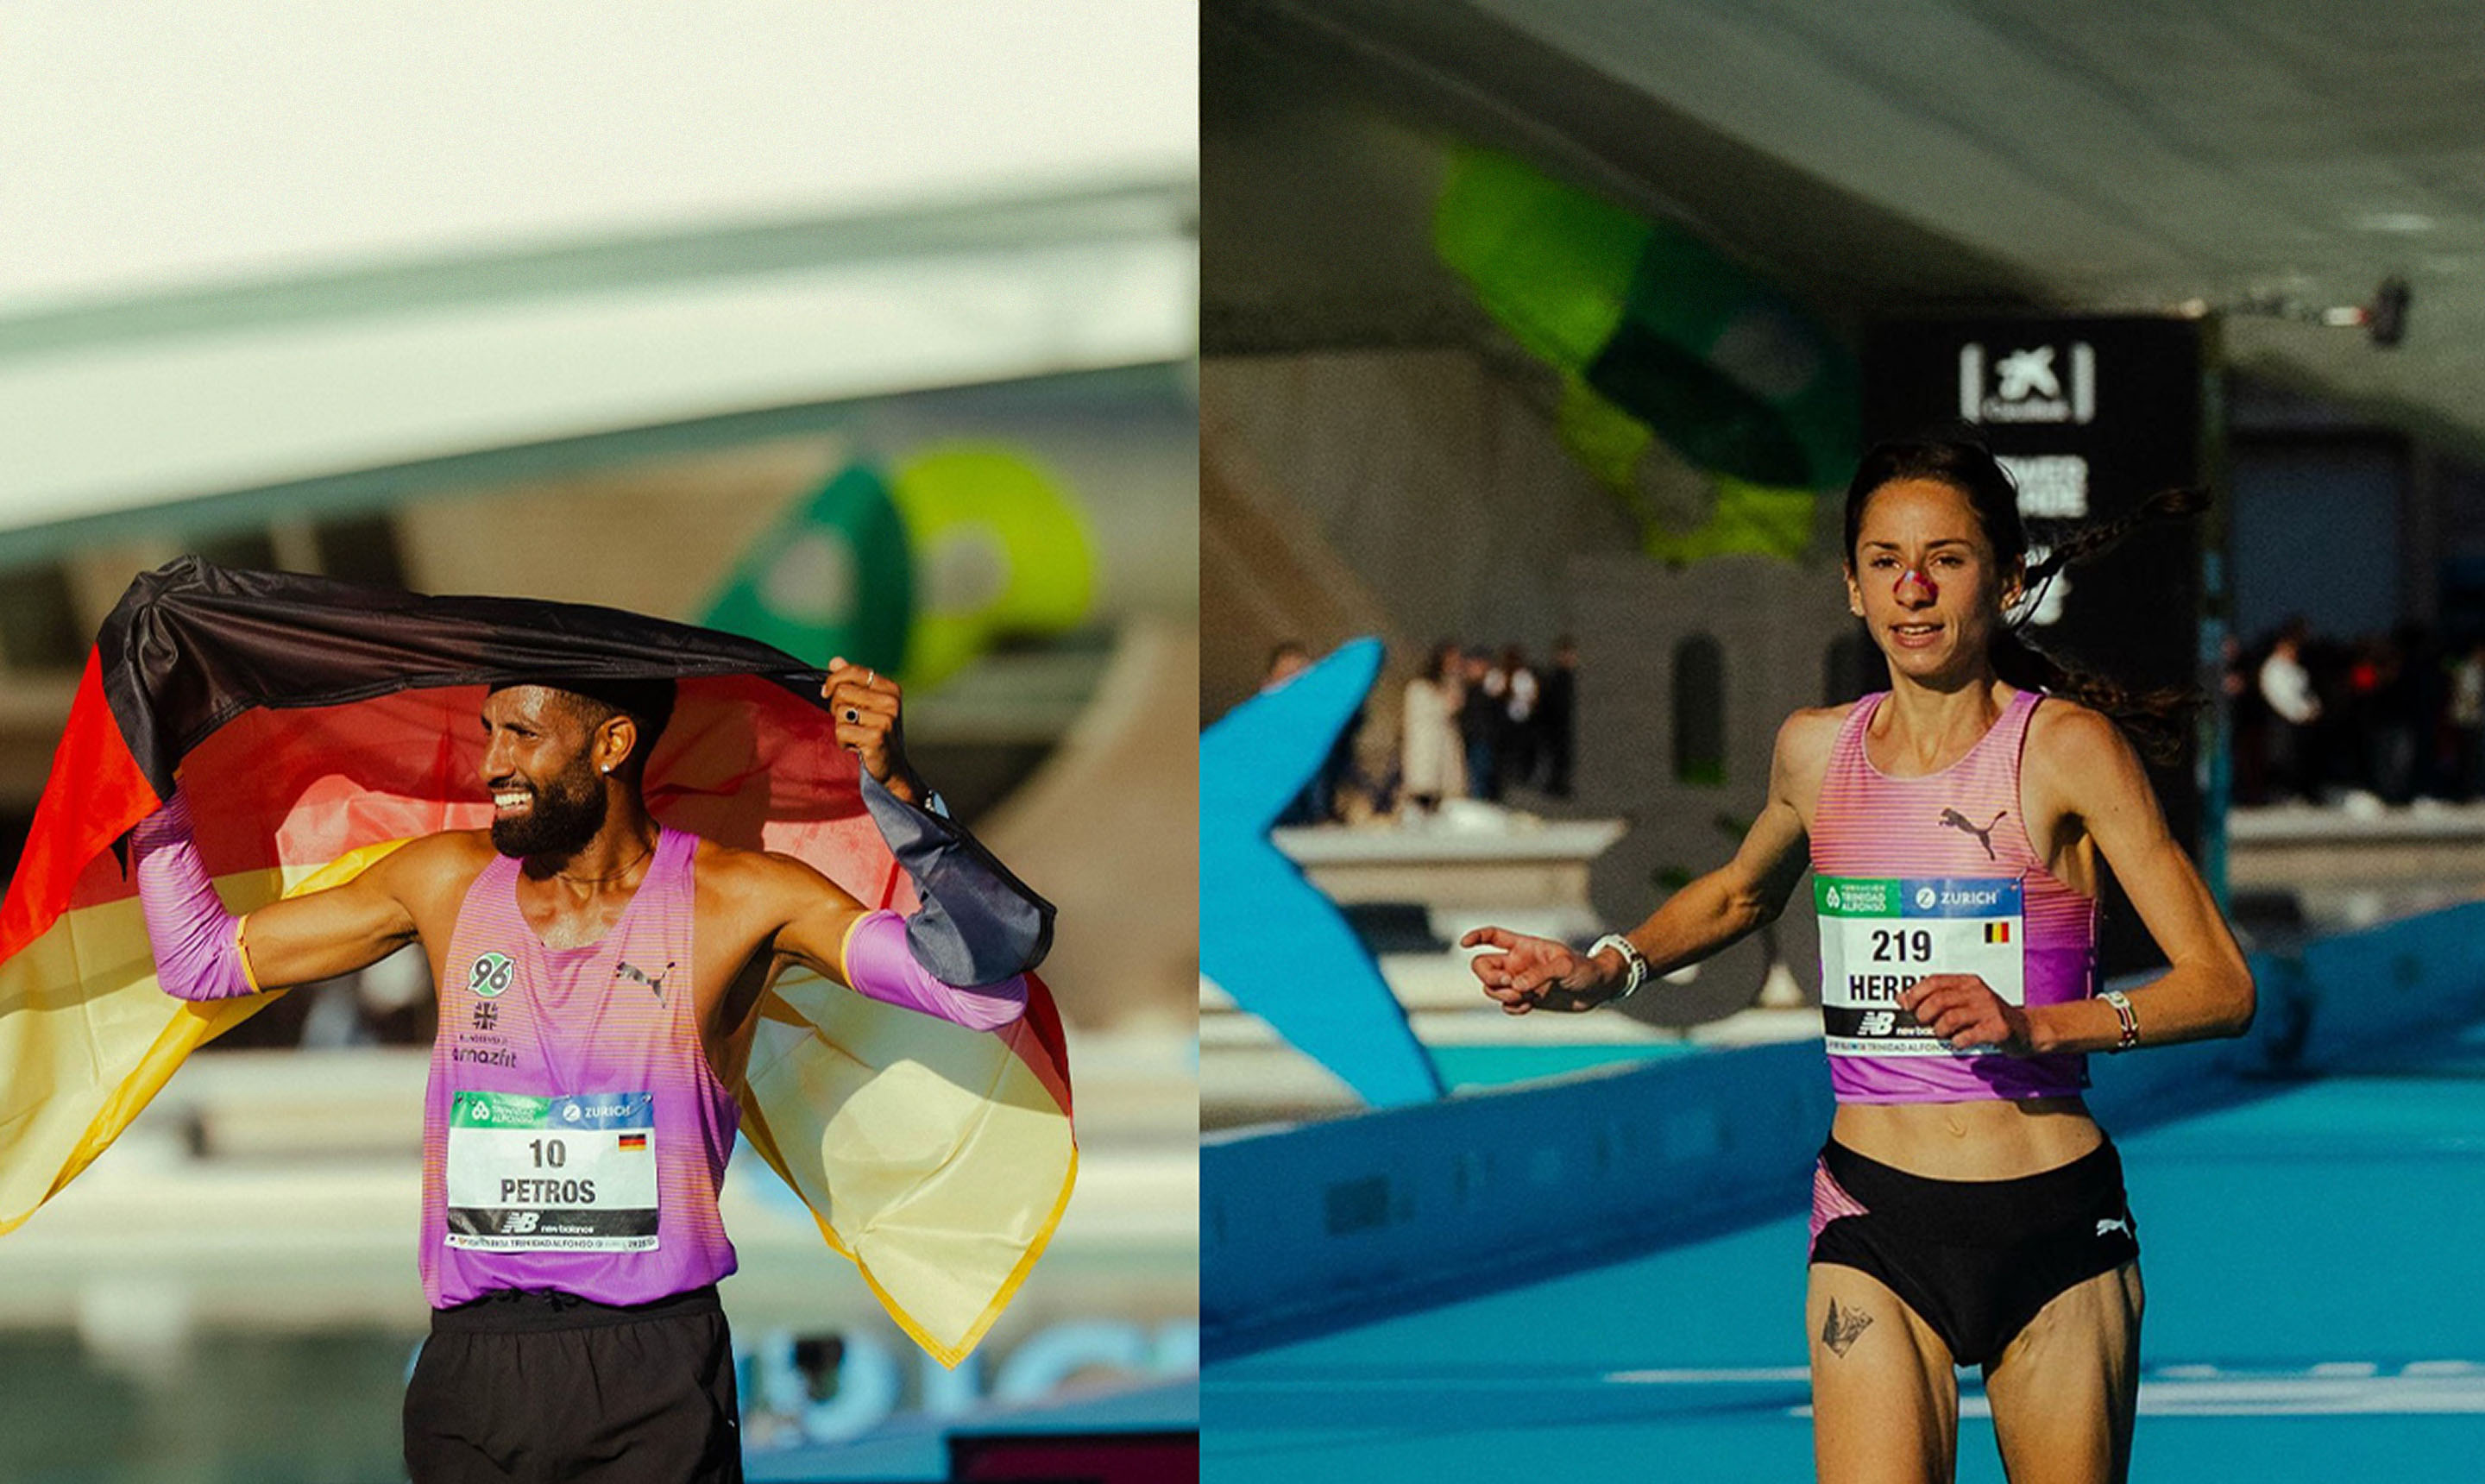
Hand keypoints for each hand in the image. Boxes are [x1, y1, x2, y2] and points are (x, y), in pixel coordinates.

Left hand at [824, 657, 919, 804]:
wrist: (892, 768)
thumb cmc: (876, 734)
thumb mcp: (867, 705)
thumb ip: (852, 682)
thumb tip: (835, 660)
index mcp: (891, 689)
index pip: (855, 671)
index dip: (834, 679)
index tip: (826, 692)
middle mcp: (891, 702)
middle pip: (842, 691)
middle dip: (837, 707)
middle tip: (850, 721)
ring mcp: (885, 719)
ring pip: (840, 712)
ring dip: (841, 727)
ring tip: (856, 735)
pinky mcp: (876, 737)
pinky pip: (841, 731)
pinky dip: (843, 742)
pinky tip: (856, 747)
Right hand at [1459, 925, 1619, 1013]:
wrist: (1597, 989)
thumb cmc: (1584, 969)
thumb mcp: (1564, 967)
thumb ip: (1538, 974)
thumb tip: (1515, 986)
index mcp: (1523, 946)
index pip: (1492, 936)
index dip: (1476, 937)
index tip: (1464, 944)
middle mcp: (1517, 963)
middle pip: (1483, 967)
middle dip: (1489, 977)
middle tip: (1509, 984)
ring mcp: (1520, 982)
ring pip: (1491, 989)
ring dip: (1502, 995)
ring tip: (1525, 997)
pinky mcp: (1526, 1000)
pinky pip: (1506, 1005)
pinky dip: (1512, 1007)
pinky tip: (1529, 1005)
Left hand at [1898, 974, 2037, 1055]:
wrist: (2028, 1030)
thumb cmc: (1989, 1017)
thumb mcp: (1963, 1002)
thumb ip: (1934, 998)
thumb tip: (1901, 998)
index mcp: (1968, 982)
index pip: (1934, 981)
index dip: (1915, 993)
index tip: (1906, 1006)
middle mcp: (1978, 992)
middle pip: (1939, 1000)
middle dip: (1924, 1014)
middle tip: (1925, 1024)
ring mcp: (1989, 1009)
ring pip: (1950, 1018)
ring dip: (1940, 1030)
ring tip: (1944, 1034)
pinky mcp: (1998, 1028)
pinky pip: (1967, 1036)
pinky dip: (1957, 1042)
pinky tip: (1959, 1042)